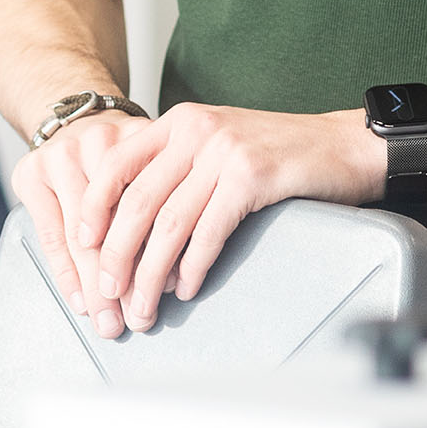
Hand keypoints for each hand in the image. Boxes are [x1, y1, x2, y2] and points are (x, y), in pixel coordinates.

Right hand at [10, 109, 168, 337]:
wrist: (71, 116)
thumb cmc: (118, 154)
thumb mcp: (146, 163)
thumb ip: (157, 206)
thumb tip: (168, 278)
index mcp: (137, 138)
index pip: (148, 207)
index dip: (156, 253)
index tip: (163, 294)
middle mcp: (98, 142)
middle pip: (114, 223)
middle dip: (124, 280)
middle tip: (135, 320)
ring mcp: (61, 155)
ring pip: (80, 234)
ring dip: (93, 286)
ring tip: (107, 320)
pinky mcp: (31, 171)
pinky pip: (50, 233)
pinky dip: (65, 273)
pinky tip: (77, 298)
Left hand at [76, 103, 382, 334]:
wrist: (344, 145)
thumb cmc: (279, 153)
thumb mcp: (217, 144)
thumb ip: (178, 168)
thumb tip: (134, 229)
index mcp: (180, 121)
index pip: (117, 163)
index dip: (94, 207)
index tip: (82, 245)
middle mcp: (196, 129)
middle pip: (138, 200)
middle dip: (117, 254)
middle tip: (109, 293)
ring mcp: (224, 151)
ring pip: (170, 223)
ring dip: (151, 274)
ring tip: (144, 306)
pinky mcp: (252, 176)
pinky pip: (209, 232)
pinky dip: (193, 267)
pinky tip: (186, 289)